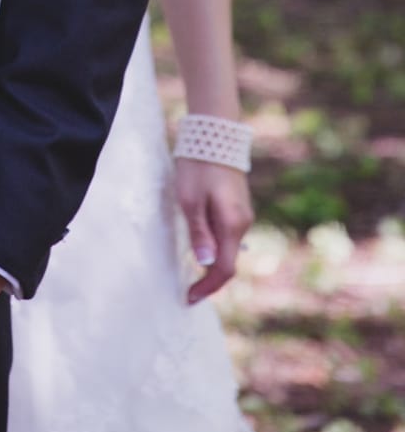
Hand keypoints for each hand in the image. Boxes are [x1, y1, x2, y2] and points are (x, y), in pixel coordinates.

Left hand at [174, 158, 253, 303]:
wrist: (215, 133)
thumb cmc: (198, 165)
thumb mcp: (190, 199)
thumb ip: (199, 232)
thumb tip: (206, 263)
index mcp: (232, 225)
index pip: (224, 269)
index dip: (207, 287)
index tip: (188, 298)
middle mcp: (243, 223)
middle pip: (228, 262)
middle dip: (210, 279)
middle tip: (188, 290)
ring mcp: (242, 214)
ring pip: (228, 248)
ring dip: (212, 263)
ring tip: (191, 273)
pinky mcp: (236, 206)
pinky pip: (227, 234)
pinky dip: (215, 247)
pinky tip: (201, 246)